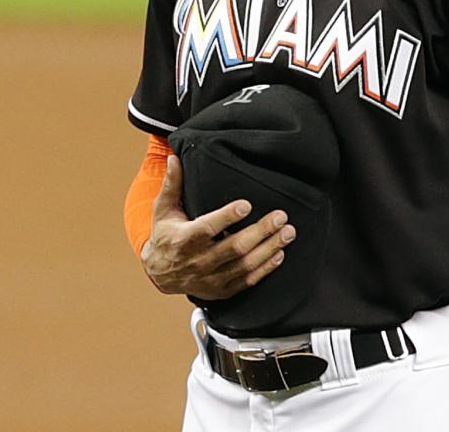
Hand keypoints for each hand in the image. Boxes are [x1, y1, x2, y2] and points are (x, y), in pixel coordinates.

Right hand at [141, 153, 295, 298]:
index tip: (246, 205)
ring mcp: (210, 278)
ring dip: (269, 249)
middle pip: (234, 247)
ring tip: (288, 232)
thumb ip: (172, 185)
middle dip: (260, 231)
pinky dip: (264, 269)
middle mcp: (198, 261)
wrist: (159, 274)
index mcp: (184, 239)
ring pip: (244, 265)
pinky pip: (246, 281)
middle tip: (281, 216)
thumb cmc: (166, 236)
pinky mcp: (220, 290)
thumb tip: (174, 158)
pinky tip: (279, 254)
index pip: (207, 228)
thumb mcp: (163, 210)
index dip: (227, 217)